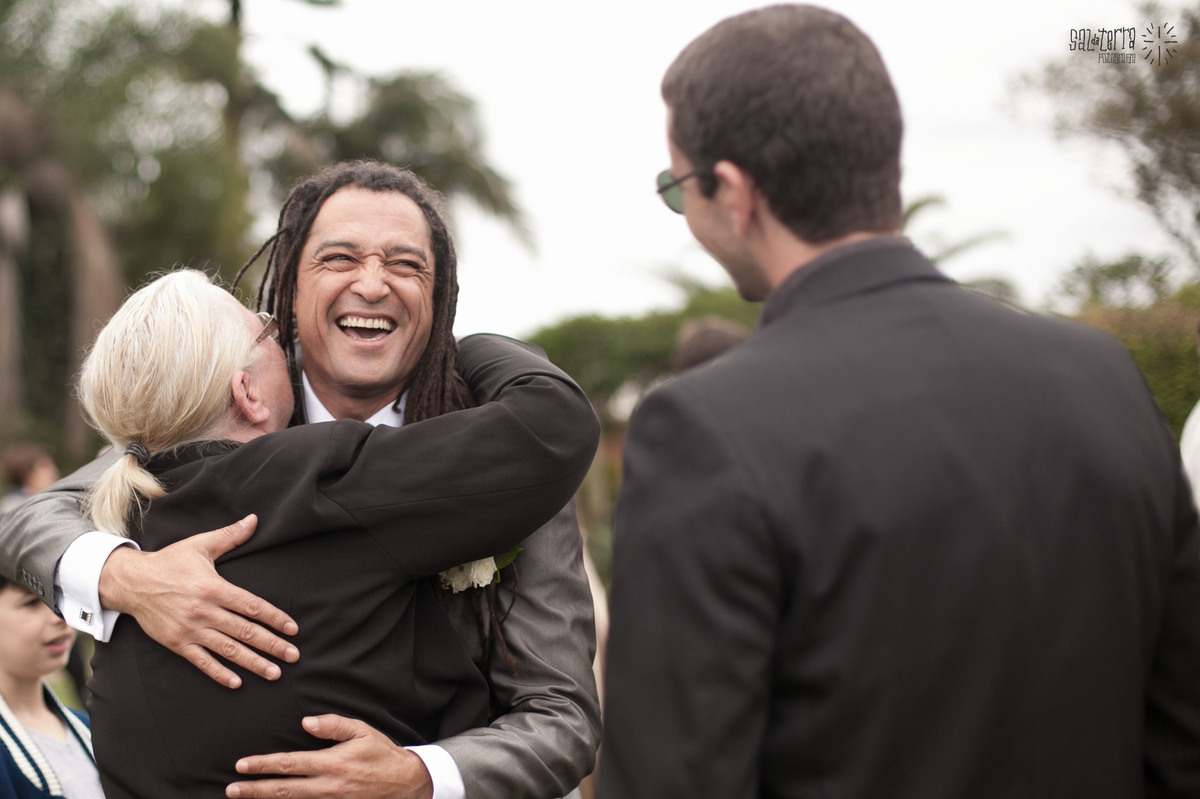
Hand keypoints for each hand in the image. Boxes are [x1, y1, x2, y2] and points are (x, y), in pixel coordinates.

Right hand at [99, 514, 299, 687]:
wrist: (131, 582)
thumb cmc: (170, 562)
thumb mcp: (200, 545)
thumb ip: (230, 536)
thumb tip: (254, 519)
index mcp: (213, 588)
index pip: (252, 606)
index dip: (274, 618)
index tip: (293, 629)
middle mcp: (204, 611)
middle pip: (245, 631)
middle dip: (272, 645)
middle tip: (293, 656)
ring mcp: (190, 630)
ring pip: (228, 650)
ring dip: (253, 663)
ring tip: (274, 673)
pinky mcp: (177, 643)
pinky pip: (201, 662)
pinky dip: (219, 673)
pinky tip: (237, 683)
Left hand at [227, 715, 433, 798]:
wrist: (404, 783)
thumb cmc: (381, 753)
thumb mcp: (361, 731)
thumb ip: (333, 725)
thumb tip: (305, 723)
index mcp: (332, 764)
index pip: (289, 765)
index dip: (263, 765)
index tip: (242, 765)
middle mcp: (327, 787)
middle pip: (283, 790)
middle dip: (255, 789)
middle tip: (232, 788)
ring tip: (244, 796)